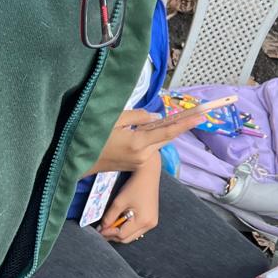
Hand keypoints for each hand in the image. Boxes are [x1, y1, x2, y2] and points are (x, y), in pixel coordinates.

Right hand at [88, 108, 204, 174]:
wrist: (76, 162)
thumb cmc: (92, 136)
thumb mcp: (115, 119)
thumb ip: (139, 116)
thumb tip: (157, 117)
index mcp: (139, 144)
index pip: (168, 131)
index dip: (185, 123)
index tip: (201, 116)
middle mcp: (143, 156)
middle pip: (166, 138)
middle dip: (179, 125)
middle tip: (196, 112)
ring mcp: (139, 163)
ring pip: (159, 143)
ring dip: (165, 131)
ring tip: (174, 118)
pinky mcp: (134, 165)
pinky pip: (150, 148)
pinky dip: (154, 137)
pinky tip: (152, 128)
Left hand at [100, 161, 160, 242]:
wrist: (149, 173)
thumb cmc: (134, 186)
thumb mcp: (119, 202)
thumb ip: (109, 217)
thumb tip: (101, 229)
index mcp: (143, 221)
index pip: (122, 235)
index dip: (108, 233)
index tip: (99, 229)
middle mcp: (150, 224)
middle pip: (127, 238)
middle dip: (114, 235)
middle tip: (103, 229)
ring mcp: (152, 222)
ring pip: (132, 235)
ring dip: (120, 231)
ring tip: (111, 223)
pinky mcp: (152, 218)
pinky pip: (137, 229)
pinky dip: (127, 227)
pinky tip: (122, 219)